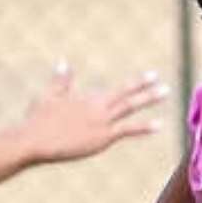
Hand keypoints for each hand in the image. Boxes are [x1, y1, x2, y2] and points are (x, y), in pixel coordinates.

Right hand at [21, 66, 167, 164]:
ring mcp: (102, 122)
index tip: (151, 76)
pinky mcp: (102, 138)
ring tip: (166, 93)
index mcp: (90, 100)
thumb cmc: (39, 121)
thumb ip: (61, 80)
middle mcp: (99, 108)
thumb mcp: (49, 97)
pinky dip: (144, 127)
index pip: (120, 90)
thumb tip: (63, 62)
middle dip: (146, 88)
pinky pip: (128, 130)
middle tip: (162, 82)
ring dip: (149, 99)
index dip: (137, 83)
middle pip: (127, 95)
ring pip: (130, 107)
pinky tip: (159, 125)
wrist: (35, 140)